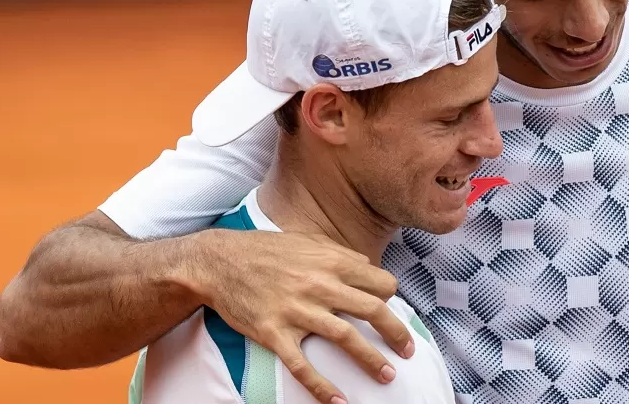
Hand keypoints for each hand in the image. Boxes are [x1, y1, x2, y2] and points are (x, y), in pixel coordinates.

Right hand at [188, 228, 414, 403]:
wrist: (220, 262)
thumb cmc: (266, 250)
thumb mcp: (307, 241)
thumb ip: (339, 253)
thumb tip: (367, 267)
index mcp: (331, 261)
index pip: (380, 283)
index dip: (390, 297)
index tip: (389, 310)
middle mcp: (320, 285)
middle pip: (373, 311)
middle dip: (397, 334)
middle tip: (409, 350)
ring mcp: (297, 311)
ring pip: (346, 338)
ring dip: (371, 360)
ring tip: (388, 376)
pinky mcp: (275, 333)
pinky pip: (303, 365)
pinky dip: (322, 387)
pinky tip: (339, 401)